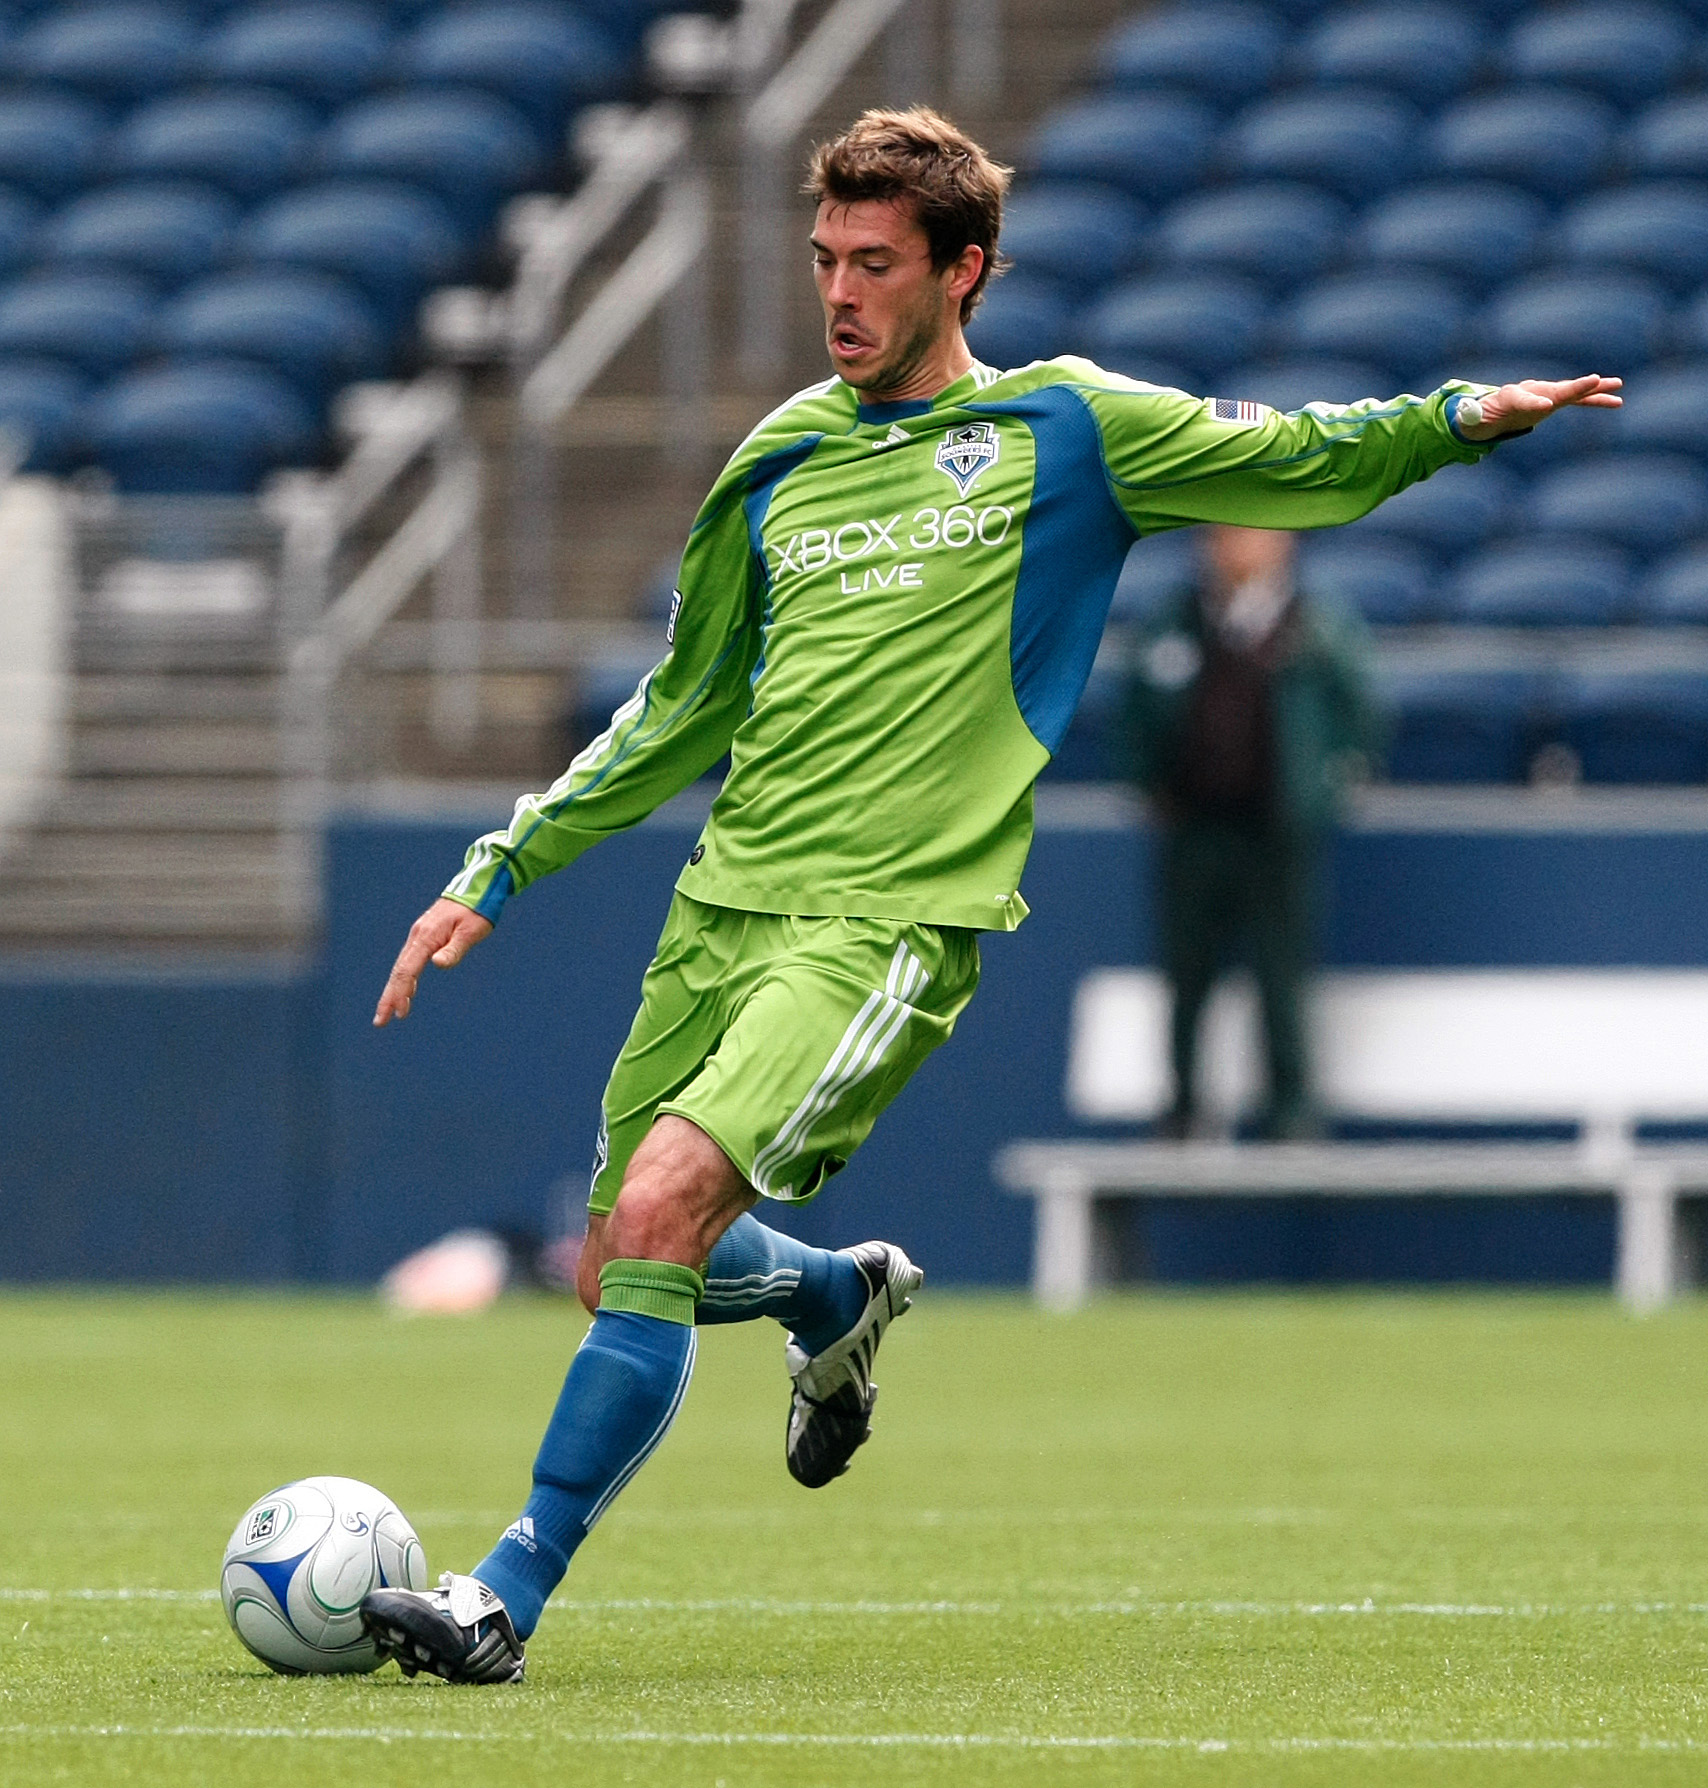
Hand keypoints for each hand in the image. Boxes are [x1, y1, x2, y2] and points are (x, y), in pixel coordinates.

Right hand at [374, 897, 493, 1025]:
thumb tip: (437, 964)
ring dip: (394, 990)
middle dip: (389, 997)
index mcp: (426, 937)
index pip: (407, 969)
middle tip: (380, 1021)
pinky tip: (405, 991)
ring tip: (389, 1012)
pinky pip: (409, 960)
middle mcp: (418, 936)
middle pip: (399, 971)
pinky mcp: (424, 936)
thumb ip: (454, 949)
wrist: (477, 890)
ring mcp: (419, 936)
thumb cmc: (477, 912)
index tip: (398, 1013)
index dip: (400, 992)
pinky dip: (404, 978)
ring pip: (402, 967)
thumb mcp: (471, 931)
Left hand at [1454, 374, 1621, 440]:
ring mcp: (1547, 394)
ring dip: (1594, 389)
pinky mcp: (1556, 401)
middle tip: (1595, 380)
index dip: (1533, 402)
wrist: (1491, 411)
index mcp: (1511, 396)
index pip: (1523, 398)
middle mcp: (1532, 390)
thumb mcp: (1473, 418)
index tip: (1545, 406)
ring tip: (1616, 385)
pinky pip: (1579, 400)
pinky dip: (1596, 399)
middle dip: (1574, 387)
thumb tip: (1465, 414)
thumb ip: (1471, 415)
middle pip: (1555, 388)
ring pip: (1573, 392)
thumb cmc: (1481, 415)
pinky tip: (1617, 401)